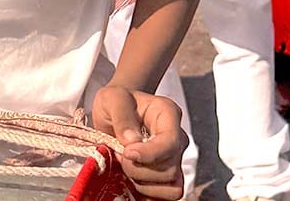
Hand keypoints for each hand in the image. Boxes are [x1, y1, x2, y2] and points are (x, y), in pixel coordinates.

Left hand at [92, 84, 186, 199]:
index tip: (127, 153)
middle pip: (170, 168)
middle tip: (120, 157)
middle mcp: (177, 138)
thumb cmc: (116, 102)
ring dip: (143, 183)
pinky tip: (133, 181)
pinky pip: (168, 195)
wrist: (115, 111)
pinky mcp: (169, 176)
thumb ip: (122, 115)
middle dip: (140, 169)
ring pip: (172, 186)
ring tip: (126, 167)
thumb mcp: (112, 98)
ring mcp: (175, 158)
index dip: (150, 153)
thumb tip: (131, 141)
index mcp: (168, 113)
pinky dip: (149, 194)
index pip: (170, 141)